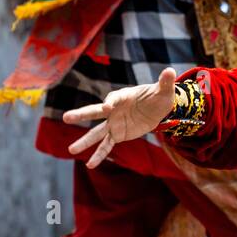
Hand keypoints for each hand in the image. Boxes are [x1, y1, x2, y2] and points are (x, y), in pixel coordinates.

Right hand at [64, 68, 178, 168]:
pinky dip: (99, 155)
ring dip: (84, 141)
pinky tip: (90, 165)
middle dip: (81, 114)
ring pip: (97, 133)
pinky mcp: (118, 134)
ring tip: (71, 150)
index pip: (113, 98)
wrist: (157, 108)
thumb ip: (165, 82)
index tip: (107, 106)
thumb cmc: (158, 96)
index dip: (110, 102)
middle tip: (66, 117)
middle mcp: (113, 109)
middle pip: (95, 112)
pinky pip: (107, 146)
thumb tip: (170, 71)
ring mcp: (114, 123)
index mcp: (122, 96)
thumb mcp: (164, 90)